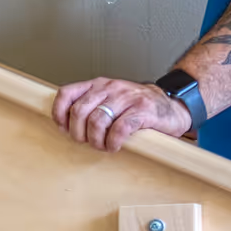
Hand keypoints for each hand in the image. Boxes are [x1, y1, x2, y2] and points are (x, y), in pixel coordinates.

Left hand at [51, 77, 191, 151]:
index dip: (60, 114)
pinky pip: (119, 129)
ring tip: (103, 145)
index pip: (67, 93)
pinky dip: (113, 142)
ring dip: (96, 140)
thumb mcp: (109, 100)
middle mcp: (110, 88)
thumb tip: (65, 125)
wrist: (171, 106)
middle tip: (87, 142)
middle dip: (78, 133)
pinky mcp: (142, 110)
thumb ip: (89, 107)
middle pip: (80, 111)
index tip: (64, 129)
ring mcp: (127, 98)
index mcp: (98, 85)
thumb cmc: (137, 107)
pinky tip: (115, 146)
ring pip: (97, 121)